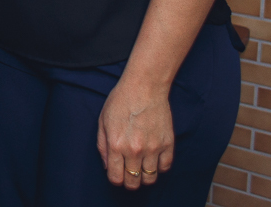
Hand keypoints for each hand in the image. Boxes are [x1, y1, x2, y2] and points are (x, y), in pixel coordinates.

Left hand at [97, 74, 174, 189]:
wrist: (145, 87)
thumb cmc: (121, 101)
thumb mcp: (102, 121)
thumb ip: (102, 146)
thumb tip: (108, 166)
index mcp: (116, 145)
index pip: (116, 178)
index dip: (116, 179)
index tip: (117, 175)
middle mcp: (135, 150)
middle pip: (133, 182)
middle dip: (129, 182)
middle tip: (129, 174)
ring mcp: (153, 148)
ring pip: (150, 178)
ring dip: (144, 176)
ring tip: (141, 167)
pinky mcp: (167, 144)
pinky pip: (165, 167)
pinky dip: (159, 167)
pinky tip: (153, 159)